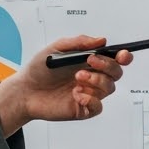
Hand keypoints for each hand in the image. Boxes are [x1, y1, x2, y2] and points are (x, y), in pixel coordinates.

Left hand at [0, 33, 129, 130]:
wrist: (24, 91)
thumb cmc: (39, 70)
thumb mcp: (56, 49)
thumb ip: (78, 43)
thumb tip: (101, 40)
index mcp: (89, 62)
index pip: (115, 59)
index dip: (124, 57)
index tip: (122, 55)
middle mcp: (92, 77)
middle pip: (116, 73)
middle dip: (106, 66)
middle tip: (88, 62)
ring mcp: (89, 93)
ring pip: (109, 88)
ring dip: (95, 81)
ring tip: (76, 79)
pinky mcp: (83, 108)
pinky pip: (98, 107)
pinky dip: (91, 99)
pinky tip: (76, 94)